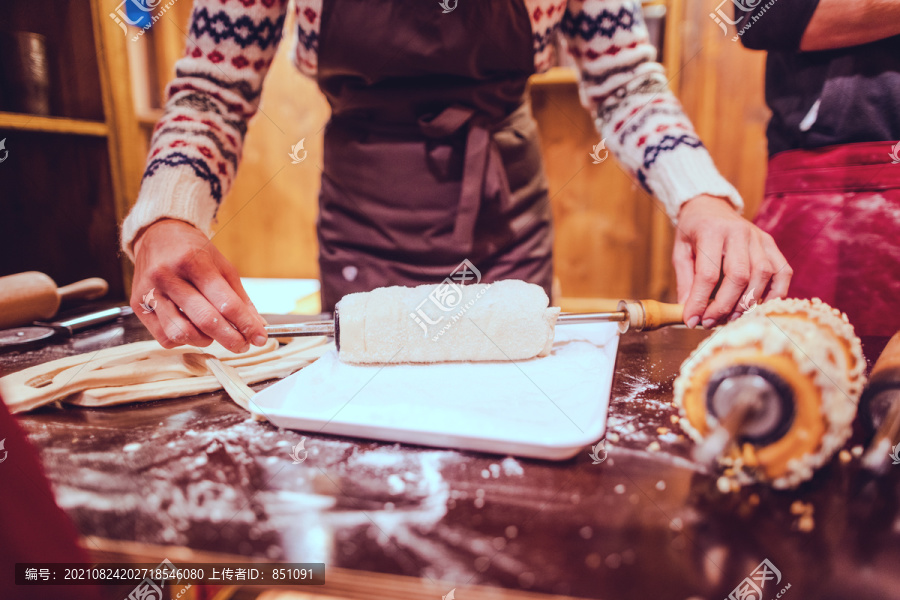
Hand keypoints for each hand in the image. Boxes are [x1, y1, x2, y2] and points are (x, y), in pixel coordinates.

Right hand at [131, 219, 267, 351]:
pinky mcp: (138, 306)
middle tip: (242, 345)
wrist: (157, 235)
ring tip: (213, 333)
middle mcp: (168, 276)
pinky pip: (164, 337)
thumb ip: (239, 297)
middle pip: (205, 320)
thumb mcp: (222, 265)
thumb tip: (256, 325)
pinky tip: (192, 329)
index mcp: (193, 261)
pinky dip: (184, 340)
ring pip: (182, 333)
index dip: (246, 324)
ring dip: (204, 340)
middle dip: (230, 338)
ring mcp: (150, 292)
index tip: (259, 337)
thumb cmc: (193, 251)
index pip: (226, 302)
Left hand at [672, 195, 791, 328]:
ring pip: (763, 275)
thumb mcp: (680, 252)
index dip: (700, 301)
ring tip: (730, 318)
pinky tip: (760, 306)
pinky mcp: (771, 244)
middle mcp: (739, 232)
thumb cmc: (693, 232)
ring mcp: (759, 237)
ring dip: (748, 302)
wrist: (709, 207)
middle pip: (739, 276)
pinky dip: (776, 293)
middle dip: (724, 306)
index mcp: (711, 231)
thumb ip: (686, 281)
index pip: (708, 273)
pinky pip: (783, 271)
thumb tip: (690, 312)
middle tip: (710, 322)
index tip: (692, 320)